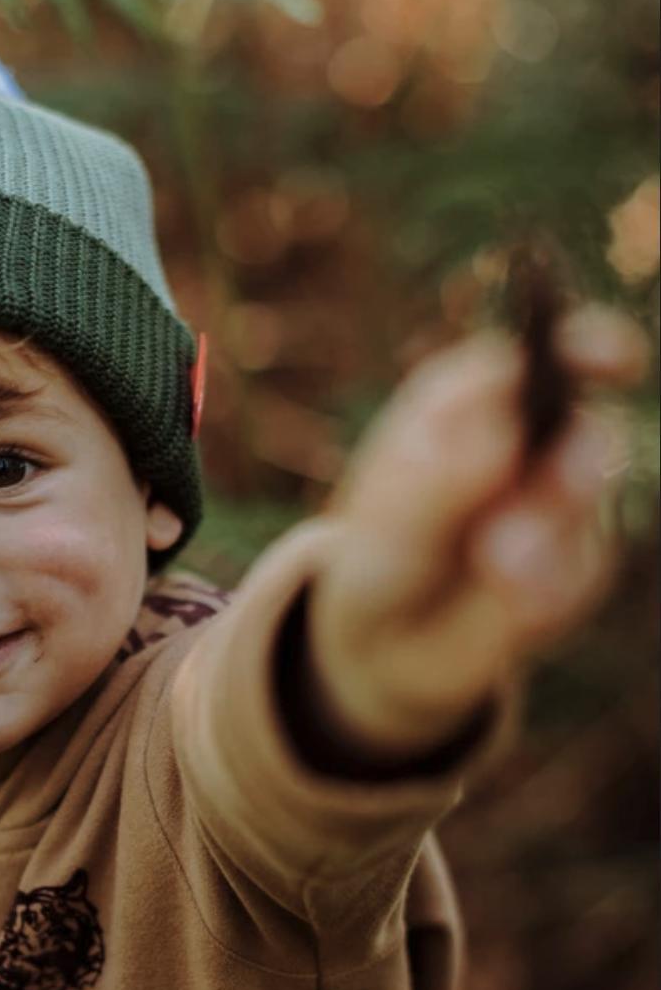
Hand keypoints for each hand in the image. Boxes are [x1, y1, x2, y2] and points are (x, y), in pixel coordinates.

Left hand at [309, 304, 650, 753]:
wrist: (387, 644)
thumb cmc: (378, 559)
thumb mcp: (387, 524)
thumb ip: (437, 483)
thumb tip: (498, 433)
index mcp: (473, 405)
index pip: (542, 353)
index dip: (585, 346)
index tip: (611, 361)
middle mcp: (530, 444)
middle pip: (583, 431)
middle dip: (568, 472)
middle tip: (521, 513)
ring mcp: (561, 504)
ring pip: (586, 508)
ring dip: (541, 543)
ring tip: (492, 566)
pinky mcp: (579, 567)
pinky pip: (581, 575)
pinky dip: (542, 595)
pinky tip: (501, 608)